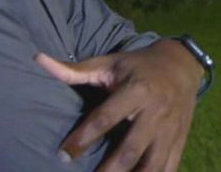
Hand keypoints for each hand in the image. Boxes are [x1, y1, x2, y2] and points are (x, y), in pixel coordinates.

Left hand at [35, 39, 202, 171]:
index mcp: (137, 90)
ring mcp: (170, 129)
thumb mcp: (110, 63)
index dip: (82, 138)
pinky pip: (168, 167)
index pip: (106, 118)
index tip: (62, 155)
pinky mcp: (179, 140)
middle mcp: (156, 112)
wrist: (182, 66)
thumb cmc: (138, 65)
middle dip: (108, 170)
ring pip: (152, 164)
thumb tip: (38, 59)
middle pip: (131, 149)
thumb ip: (75, 70)